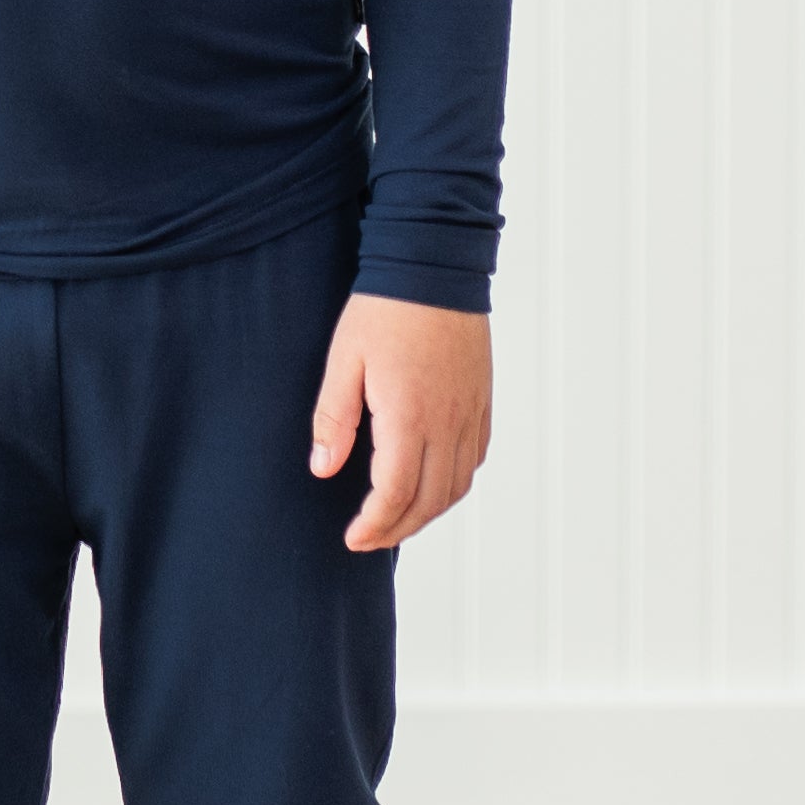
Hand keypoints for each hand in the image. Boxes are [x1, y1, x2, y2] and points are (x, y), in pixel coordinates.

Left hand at [309, 293, 492, 550]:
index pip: (394, 494)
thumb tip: (323, 468)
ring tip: (396, 520)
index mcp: (409, 416)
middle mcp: (447, 422)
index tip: (352, 538)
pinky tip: (432, 484)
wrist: (434, 264)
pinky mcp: (481, 401)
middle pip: (429, 501)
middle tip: (367, 539)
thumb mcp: (343, 360)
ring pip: (457, 485)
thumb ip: (334, 418)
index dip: (373, 525)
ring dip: (427, 513)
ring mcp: (469, 413)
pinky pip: (474, 458)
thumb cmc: (384, 309)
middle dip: (397, 529)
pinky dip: (453, 484)